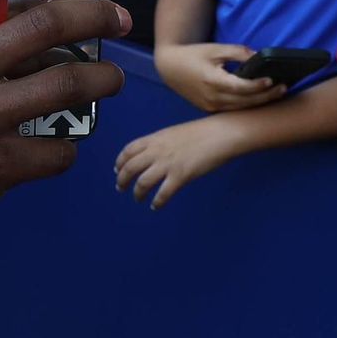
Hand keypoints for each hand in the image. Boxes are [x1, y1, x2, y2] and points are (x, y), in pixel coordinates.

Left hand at [115, 114, 238, 208]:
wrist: (219, 134)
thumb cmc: (200, 132)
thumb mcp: (173, 133)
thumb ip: (160, 144)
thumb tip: (152, 155)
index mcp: (154, 139)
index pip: (128, 151)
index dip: (120, 162)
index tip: (117, 170)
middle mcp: (157, 151)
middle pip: (130, 168)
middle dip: (122, 180)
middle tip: (120, 187)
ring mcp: (168, 164)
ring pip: (143, 182)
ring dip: (137, 193)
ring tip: (138, 198)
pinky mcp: (180, 176)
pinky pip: (163, 193)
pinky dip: (157, 202)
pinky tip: (156, 205)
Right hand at [155, 41, 283, 112]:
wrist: (170, 68)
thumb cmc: (193, 55)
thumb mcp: (215, 48)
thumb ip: (238, 52)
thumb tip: (258, 55)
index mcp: (212, 80)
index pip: (241, 87)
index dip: (257, 85)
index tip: (272, 80)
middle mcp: (212, 97)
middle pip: (244, 101)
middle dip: (266, 96)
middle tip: (283, 88)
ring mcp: (210, 106)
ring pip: (240, 108)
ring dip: (258, 102)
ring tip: (276, 94)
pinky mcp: (209, 109)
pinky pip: (232, 109)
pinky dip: (246, 105)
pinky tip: (258, 99)